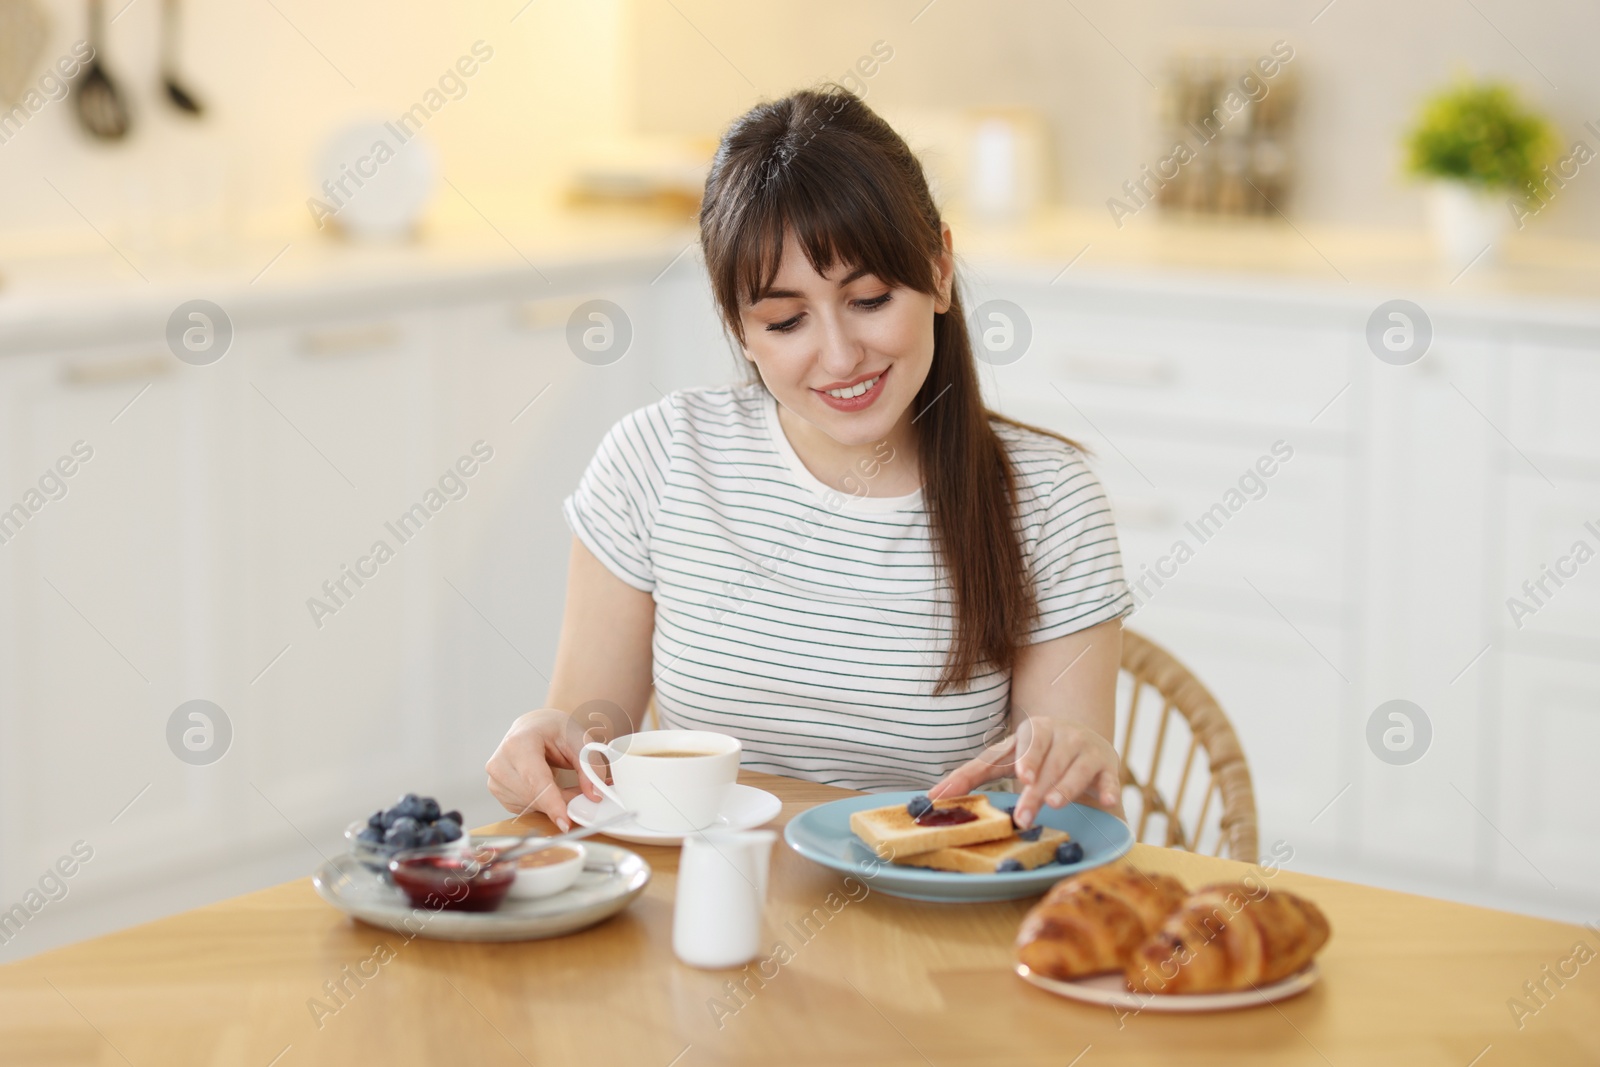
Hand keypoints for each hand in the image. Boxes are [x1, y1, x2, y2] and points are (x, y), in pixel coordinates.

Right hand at [485, 708, 606, 830]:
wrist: (534, 726)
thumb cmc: (553, 729)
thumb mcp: (579, 739)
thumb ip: (589, 766)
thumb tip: (593, 795)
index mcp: (518, 743)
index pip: (535, 780)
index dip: (552, 803)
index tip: (565, 822)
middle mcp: (500, 762)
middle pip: (534, 797)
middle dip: (561, 802)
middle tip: (581, 795)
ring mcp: (495, 778)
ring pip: (531, 806)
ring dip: (552, 803)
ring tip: (562, 783)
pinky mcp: (497, 792)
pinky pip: (525, 808)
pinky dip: (541, 804)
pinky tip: (547, 788)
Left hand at [927, 716, 1121, 828]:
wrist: (1083, 741)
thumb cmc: (1035, 755)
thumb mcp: (1005, 759)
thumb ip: (971, 774)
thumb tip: (931, 797)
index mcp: (1034, 732)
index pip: (1026, 745)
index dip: (1025, 759)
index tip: (1020, 776)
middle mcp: (1062, 736)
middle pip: (1049, 763)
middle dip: (1036, 790)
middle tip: (1024, 816)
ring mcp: (1086, 749)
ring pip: (1076, 770)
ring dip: (1067, 787)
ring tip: (1055, 804)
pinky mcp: (1107, 766)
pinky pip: (1110, 778)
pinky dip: (1110, 789)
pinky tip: (1107, 801)